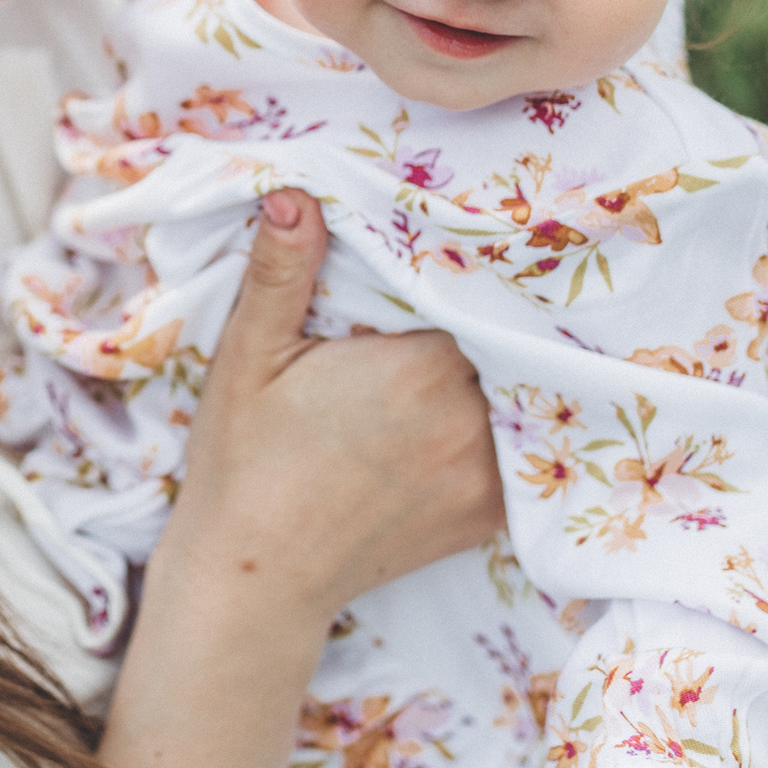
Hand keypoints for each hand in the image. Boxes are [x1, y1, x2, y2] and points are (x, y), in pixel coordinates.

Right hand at [155, 189, 505, 628]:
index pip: (481, 292)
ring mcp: (487, 474)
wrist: (256, 573)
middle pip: (510, 340)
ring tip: (479, 342)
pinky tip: (478, 401)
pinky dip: (509, 420)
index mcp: (421, 369)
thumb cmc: (244, 458)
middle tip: (473, 288)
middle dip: (493, 313)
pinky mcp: (490, 514)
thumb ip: (281, 271)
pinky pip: (523, 447)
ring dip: (505, 365)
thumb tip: (295, 193)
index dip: (473, 267)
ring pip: (522, 391)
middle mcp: (470, 421)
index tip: (464, 247)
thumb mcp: (249, 354)